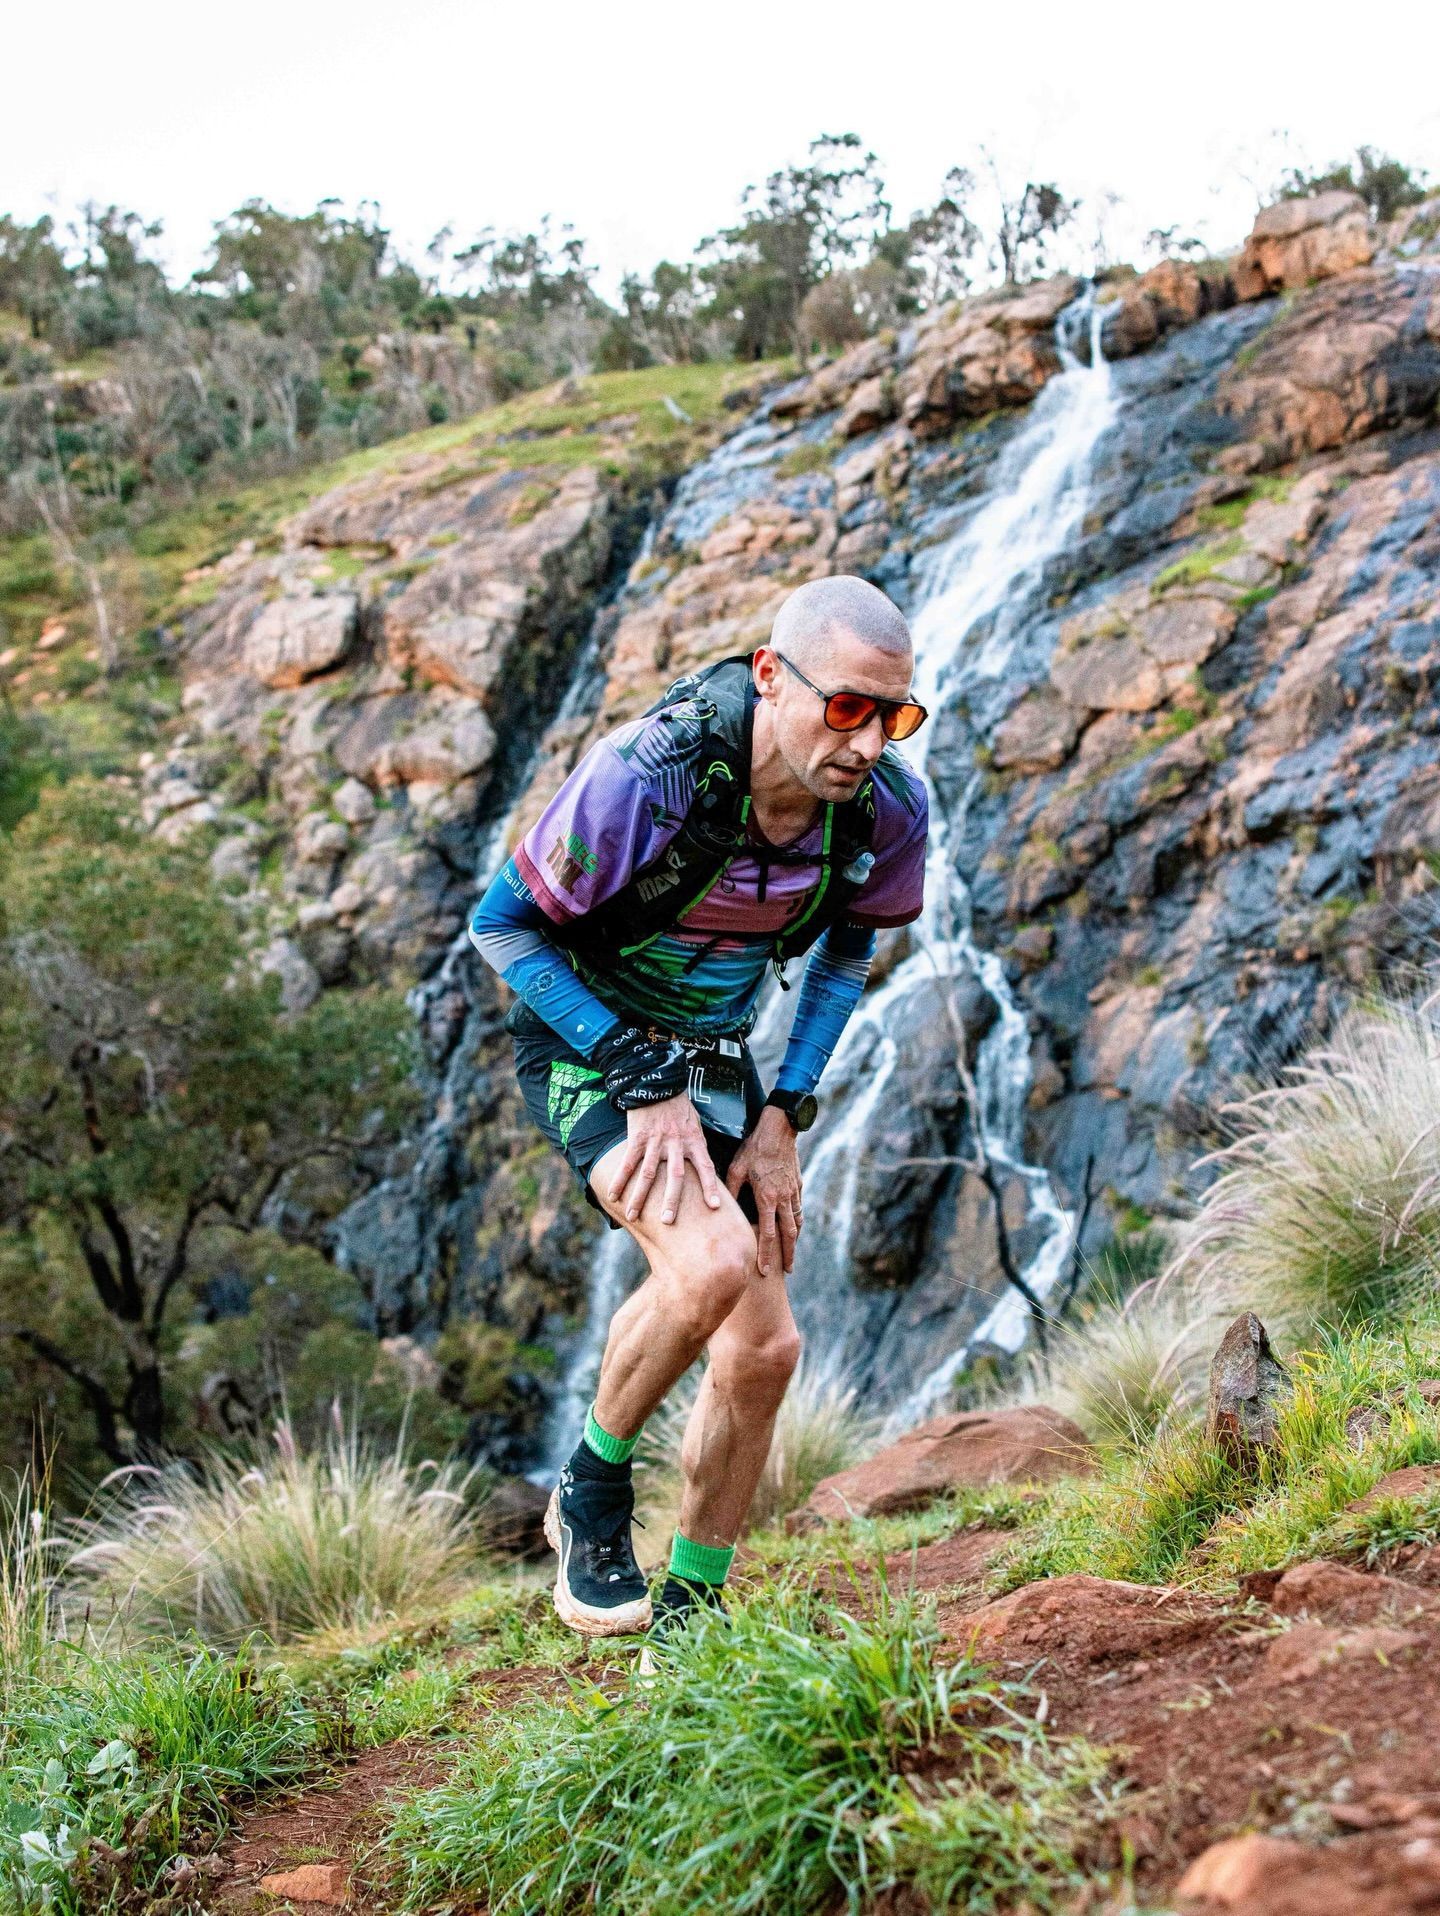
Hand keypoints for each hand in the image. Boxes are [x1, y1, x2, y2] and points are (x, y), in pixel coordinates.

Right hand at [607, 1094, 722, 1223]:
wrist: (657, 1083)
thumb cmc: (678, 1106)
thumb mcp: (695, 1123)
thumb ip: (696, 1145)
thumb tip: (702, 1167)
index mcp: (694, 1140)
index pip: (706, 1166)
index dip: (710, 1187)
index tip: (714, 1206)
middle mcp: (676, 1143)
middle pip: (675, 1176)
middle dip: (672, 1200)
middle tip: (668, 1221)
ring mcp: (655, 1142)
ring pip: (647, 1174)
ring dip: (640, 1197)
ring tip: (634, 1216)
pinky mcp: (637, 1138)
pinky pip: (628, 1162)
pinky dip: (620, 1179)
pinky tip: (613, 1195)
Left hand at [726, 1105, 802, 1278]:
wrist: (779, 1129)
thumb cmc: (754, 1147)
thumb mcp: (736, 1168)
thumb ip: (730, 1190)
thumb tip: (719, 1207)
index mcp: (767, 1198)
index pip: (767, 1234)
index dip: (766, 1254)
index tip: (764, 1270)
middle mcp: (783, 1199)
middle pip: (789, 1234)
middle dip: (788, 1254)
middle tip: (787, 1271)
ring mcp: (794, 1192)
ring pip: (797, 1222)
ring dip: (795, 1240)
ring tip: (792, 1253)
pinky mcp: (798, 1184)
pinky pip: (799, 1208)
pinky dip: (797, 1221)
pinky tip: (794, 1227)